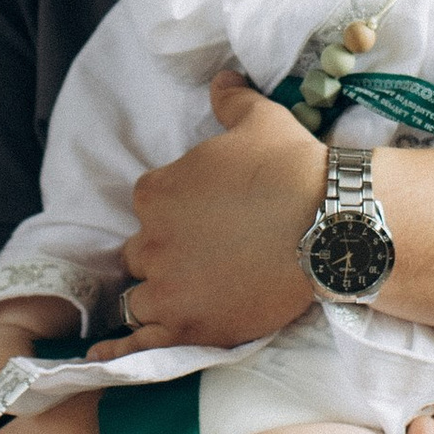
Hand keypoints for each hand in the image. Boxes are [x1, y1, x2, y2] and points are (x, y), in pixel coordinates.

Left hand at [119, 75, 321, 353]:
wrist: (329, 223)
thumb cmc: (292, 167)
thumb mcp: (260, 119)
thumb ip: (230, 99)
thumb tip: (222, 78)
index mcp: (157, 191)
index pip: (149, 203)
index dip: (175, 211)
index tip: (204, 217)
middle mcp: (151, 239)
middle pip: (142, 252)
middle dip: (165, 253)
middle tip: (208, 256)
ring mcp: (167, 287)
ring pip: (142, 295)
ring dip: (160, 294)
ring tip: (194, 296)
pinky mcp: (187, 326)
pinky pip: (139, 344)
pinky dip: (120, 349)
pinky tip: (104, 355)